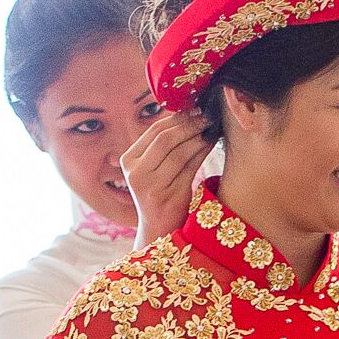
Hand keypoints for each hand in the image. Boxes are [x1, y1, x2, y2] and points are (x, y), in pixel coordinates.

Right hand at [123, 112, 212, 250]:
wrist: (159, 230)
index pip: (154, 131)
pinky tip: (211, 144)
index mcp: (128, 161)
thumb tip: (191, 112)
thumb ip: (163, 145)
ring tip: (211, 129)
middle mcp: (136, 174)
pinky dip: (202, 153)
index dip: (177, 117)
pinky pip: (190, 169)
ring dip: (198, 138)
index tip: (195, 109)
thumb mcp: (152, 168)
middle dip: (189, 125)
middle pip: (165, 140)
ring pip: (179, 153)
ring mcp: (151, 187)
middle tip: (207, 117)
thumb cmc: (159, 193)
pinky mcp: (169, 198)